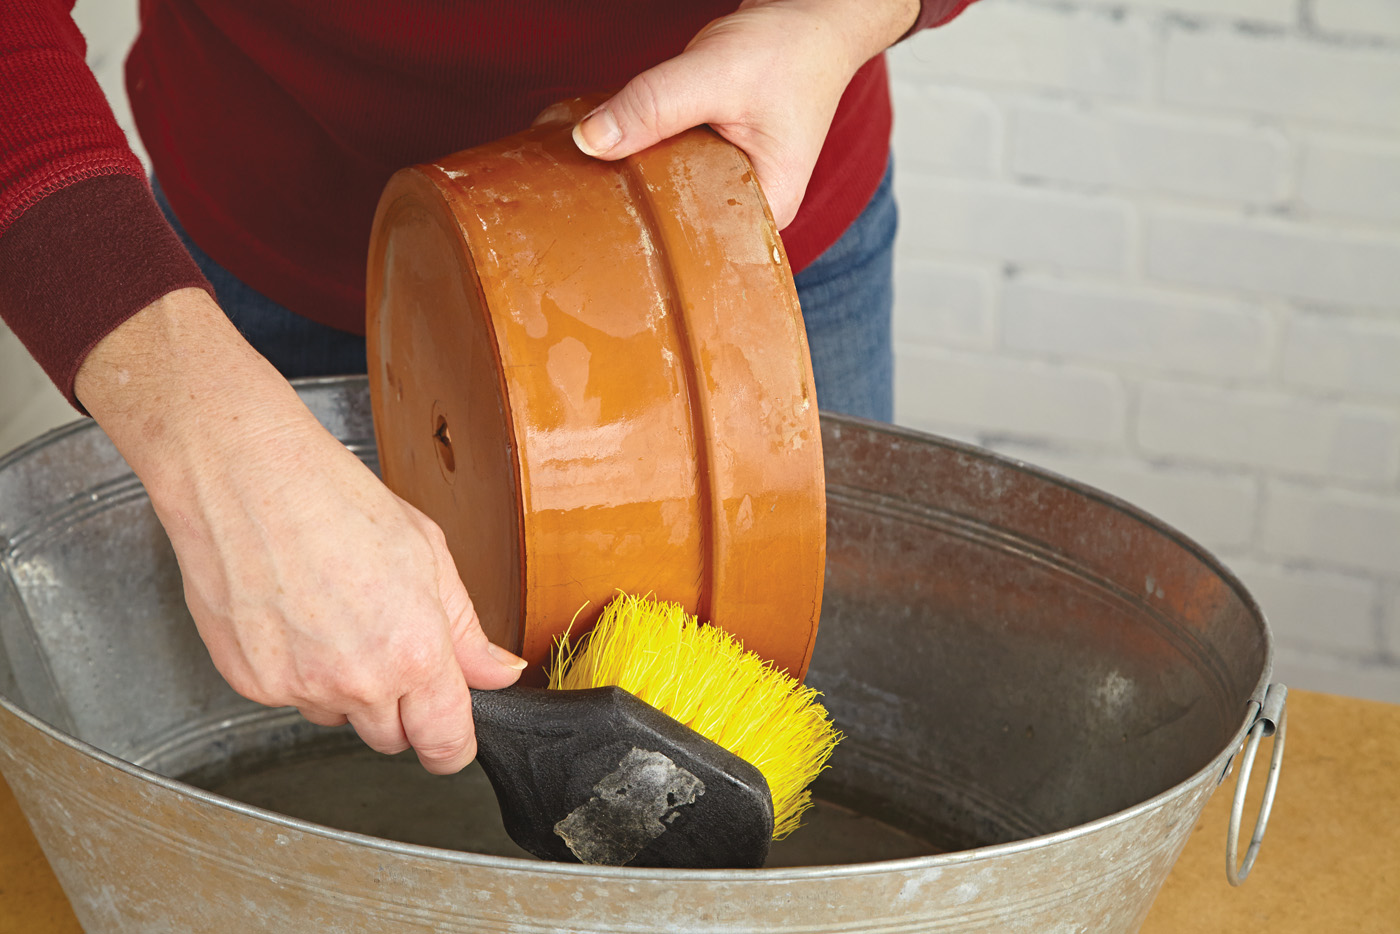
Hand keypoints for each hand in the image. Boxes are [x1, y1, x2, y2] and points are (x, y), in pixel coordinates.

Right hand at [75, 288, 525, 773]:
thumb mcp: (428, 553)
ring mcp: (299, 687)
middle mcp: (357, 682)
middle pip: (392, 738)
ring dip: (346, 688)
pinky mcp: (251, 683)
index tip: (450, 738)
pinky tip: (295, 615)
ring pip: (338, 717)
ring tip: (335, 615)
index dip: (451, 744)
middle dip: (400, 708)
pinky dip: (297, 671)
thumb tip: (499, 672)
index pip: (444, 743)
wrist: (244, 479)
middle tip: (387, 643)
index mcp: (413, 651)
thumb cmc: (335, 499)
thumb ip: (465, 628)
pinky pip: (290, 698)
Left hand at [570, 0, 918, 227]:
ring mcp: (739, 185)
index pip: (702, 247)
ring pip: (676, 196)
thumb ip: (653, 106)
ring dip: (645, 177)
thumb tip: (589, 141)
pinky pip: (677, 171)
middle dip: (644, 205)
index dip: (654, 235)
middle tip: (600, 194)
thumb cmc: (787, 48)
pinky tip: (634, 146)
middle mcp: (756, 207)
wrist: (810, 17)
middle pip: (685, 225)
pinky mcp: (721, 163)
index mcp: (769, 209)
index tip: (611, 221)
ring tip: (615, 169)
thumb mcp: (714, 75)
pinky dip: (654, 156)